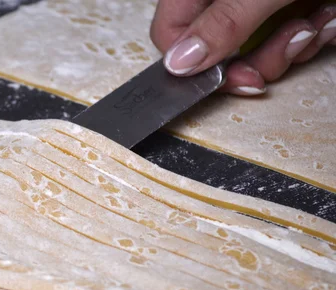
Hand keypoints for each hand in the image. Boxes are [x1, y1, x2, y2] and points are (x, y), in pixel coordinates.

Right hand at [149, 0, 335, 95]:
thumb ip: (222, 24)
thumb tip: (179, 64)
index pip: (173, 35)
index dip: (200, 65)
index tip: (236, 78)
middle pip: (221, 50)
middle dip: (263, 57)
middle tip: (295, 42)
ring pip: (259, 48)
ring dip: (297, 44)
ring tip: (322, 17)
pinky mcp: (289, 2)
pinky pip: (290, 36)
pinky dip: (315, 32)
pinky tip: (329, 12)